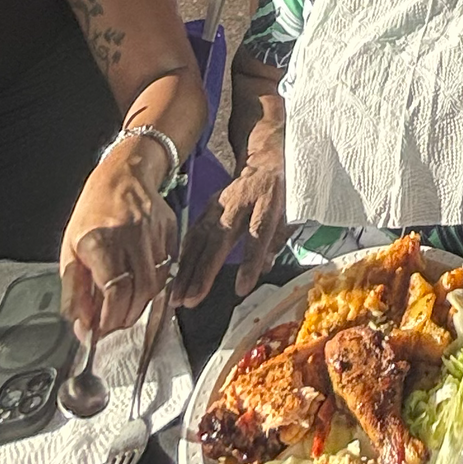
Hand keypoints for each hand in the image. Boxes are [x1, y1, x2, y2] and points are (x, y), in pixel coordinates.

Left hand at [59, 139, 177, 341]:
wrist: (123, 174)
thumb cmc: (93, 212)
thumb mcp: (70, 249)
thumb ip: (74, 290)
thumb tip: (81, 324)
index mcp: (100, 241)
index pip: (115, 292)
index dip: (109, 319)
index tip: (100, 330)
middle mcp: (130, 237)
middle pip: (140, 292)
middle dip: (126, 317)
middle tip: (113, 324)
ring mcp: (154, 232)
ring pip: (157, 283)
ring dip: (141, 304)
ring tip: (125, 307)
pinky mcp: (170, 230)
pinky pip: (167, 267)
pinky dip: (155, 284)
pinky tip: (140, 284)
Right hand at [175, 151, 288, 306]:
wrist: (261, 164)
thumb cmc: (275, 196)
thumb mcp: (285, 216)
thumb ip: (275, 242)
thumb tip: (264, 268)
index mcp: (266, 202)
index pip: (258, 234)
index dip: (250, 262)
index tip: (241, 288)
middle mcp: (239, 202)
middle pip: (220, 238)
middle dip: (204, 271)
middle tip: (192, 299)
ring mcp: (218, 204)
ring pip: (200, 238)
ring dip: (186, 269)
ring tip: (178, 296)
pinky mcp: (206, 208)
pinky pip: (192, 233)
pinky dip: (182, 257)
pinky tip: (176, 276)